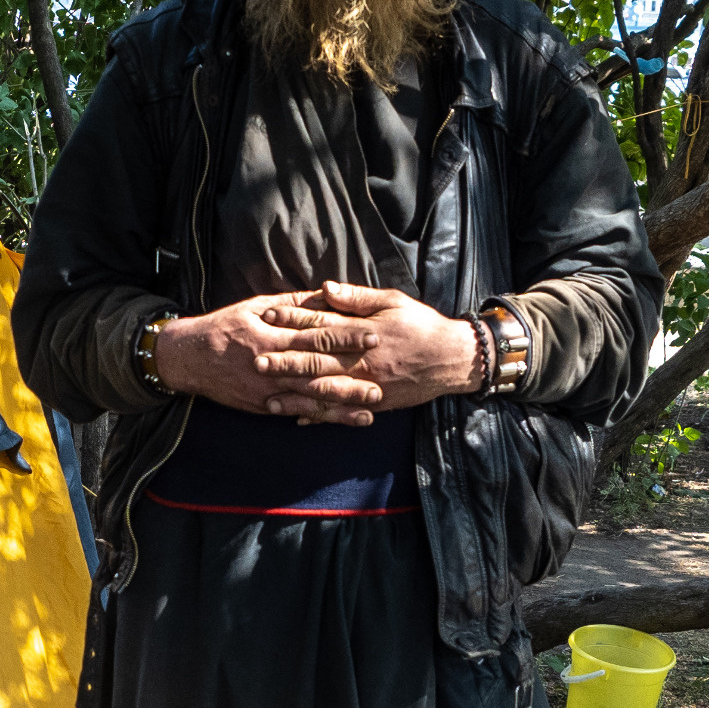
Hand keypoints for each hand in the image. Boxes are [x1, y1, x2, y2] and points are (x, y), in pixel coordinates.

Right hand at [149, 292, 395, 424]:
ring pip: (311, 397)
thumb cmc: (226, 326)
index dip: (347, 336)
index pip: (317, 336)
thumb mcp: (256, 306)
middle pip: (319, 371)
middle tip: (382, 379)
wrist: (190, 358)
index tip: (374, 335)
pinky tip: (342, 420)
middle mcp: (272, 365)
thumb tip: (325, 295)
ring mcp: (268, 389)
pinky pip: (297, 412)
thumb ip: (293, 304)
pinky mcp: (265, 406)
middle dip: (352, 375)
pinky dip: (321, 417)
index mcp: (272, 336)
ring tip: (371, 406)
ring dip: (343, 404)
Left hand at [253, 282, 484, 412]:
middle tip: (255, 361)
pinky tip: (298, 419)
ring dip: (295, 395)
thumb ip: (357, 298)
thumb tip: (325, 289)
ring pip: (325, 391)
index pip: (321, 325)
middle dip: (284, 361)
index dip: (292, 320)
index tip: (267, 316)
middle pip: (316, 360)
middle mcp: (362, 361)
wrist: (453, 359)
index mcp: (363, 332)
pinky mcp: (374, 403)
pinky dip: (320, 416)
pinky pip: (343, 412)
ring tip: (268, 397)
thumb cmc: (422, 325)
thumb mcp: (393, 301)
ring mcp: (367, 385)